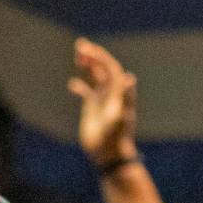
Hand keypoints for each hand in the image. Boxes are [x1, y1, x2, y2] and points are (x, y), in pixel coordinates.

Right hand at [70, 38, 137, 167]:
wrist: (109, 155)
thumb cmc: (116, 137)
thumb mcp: (120, 116)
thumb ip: (125, 97)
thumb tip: (130, 77)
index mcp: (119, 94)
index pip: (112, 69)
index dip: (101, 57)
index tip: (87, 50)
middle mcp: (112, 95)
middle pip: (104, 69)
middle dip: (93, 56)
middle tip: (80, 46)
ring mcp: (102, 101)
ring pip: (95, 78)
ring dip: (88, 65)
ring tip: (78, 56)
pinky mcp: (93, 110)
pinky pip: (86, 93)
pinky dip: (79, 87)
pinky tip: (72, 86)